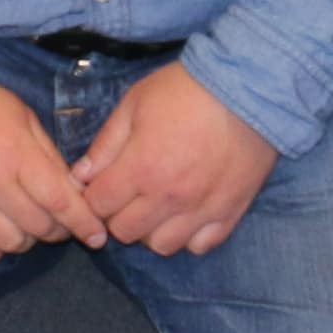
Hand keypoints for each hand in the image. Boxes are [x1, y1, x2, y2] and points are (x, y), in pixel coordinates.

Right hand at [0, 75, 109, 270]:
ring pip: (9, 245)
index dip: (84, 223)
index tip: (97, 236)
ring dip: (24, 240)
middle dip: (56, 229)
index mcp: (15, 154)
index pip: (61, 202)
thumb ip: (46, 152)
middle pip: (39, 228)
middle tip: (55, 222)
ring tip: (21, 225)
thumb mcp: (18, 112)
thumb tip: (72, 188)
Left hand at [74, 63, 279, 256]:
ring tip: (157, 205)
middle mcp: (169, 197)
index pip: (98, 206)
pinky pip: (200, 246)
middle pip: (124, 232)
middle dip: (117, 214)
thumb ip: (106, 144)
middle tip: (128, 192)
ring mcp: (202, 209)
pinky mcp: (230, 212)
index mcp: (141, 168)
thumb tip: (81, 176)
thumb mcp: (136, 103)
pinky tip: (187, 213)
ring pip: (161, 246)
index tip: (103, 182)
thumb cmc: (187, 89)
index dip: (94, 194)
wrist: (251, 86)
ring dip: (151, 229)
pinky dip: (188, 236)